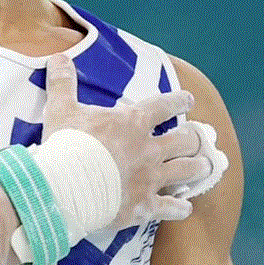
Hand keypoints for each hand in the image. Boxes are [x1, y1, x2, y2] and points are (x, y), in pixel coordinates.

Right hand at [43, 53, 208, 227]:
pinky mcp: (144, 205)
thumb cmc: (65, 145)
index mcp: (131, 122)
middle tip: (197, 138)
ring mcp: (149, 178)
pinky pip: (172, 208)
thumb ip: (63, 82)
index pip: (163, 106)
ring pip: (186, 171)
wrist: (65, 187)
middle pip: (183, 141)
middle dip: (192, 138)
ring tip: (206, 167)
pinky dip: (181, 207)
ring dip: (198, 168)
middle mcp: (148, 149)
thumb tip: (57, 56)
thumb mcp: (61, 107)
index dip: (178, 100)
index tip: (188, 98)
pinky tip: (186, 207)